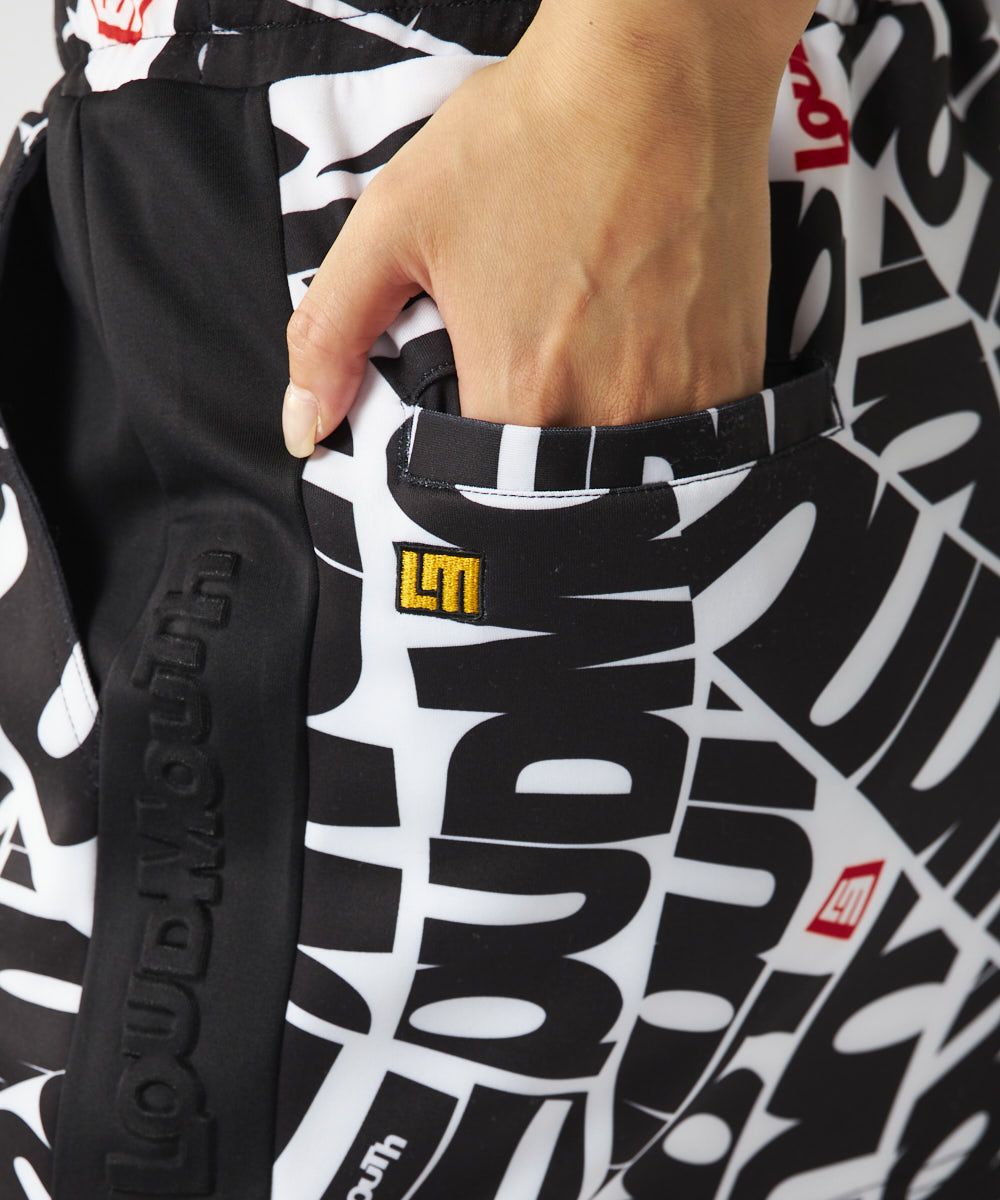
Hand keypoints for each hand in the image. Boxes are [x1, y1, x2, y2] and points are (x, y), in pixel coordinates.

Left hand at [282, 0, 816, 455]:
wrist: (660, 67)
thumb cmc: (526, 137)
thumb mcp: (396, 222)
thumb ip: (332, 333)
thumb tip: (302, 429)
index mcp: (519, 392)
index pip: (486, 500)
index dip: (471, 489)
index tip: (469, 459)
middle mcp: (609, 413)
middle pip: (562, 499)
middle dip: (537, 485)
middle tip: (529, 431)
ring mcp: (685, 395)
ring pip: (633, 482)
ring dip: (602, 468)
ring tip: (584, 411)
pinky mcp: (737, 368)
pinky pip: (697, 444)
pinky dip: (664, 436)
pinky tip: (643, 390)